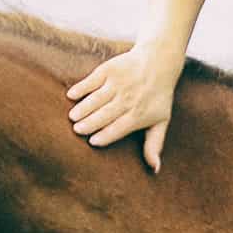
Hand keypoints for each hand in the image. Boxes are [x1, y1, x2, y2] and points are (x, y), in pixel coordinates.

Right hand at [66, 44, 182, 172]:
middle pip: (106, 114)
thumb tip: (155, 170)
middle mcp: (129, 98)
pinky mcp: (110, 69)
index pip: (119, 127)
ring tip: (72, 117)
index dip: (106, 135)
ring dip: (83, 108)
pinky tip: (71, 95)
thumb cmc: (157, 97)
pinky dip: (82, 87)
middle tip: (77, 130)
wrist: (158, 62)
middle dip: (90, 123)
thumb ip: (154, 145)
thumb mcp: (160, 121)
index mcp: (139, 114)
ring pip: (97, 98)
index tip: (93, 142)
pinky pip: (93, 80)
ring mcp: (119, 83)